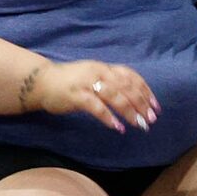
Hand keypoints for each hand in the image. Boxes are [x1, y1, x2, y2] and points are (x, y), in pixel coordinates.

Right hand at [23, 60, 161, 132]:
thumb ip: (110, 82)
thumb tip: (132, 97)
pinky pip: (96, 107)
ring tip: (139, 124)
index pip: (131, 76)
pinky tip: (118, 127)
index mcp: (104, 68)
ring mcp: (87, 83)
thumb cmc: (70, 82)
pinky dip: (109, 117)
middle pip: (126, 87)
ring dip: (129, 111)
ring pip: (115, 96)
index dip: (145, 91)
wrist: (41, 81)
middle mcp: (99, 72)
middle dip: (141, 104)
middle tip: (151, 119)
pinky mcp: (76, 95)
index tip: (155, 106)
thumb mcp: (93, 76)